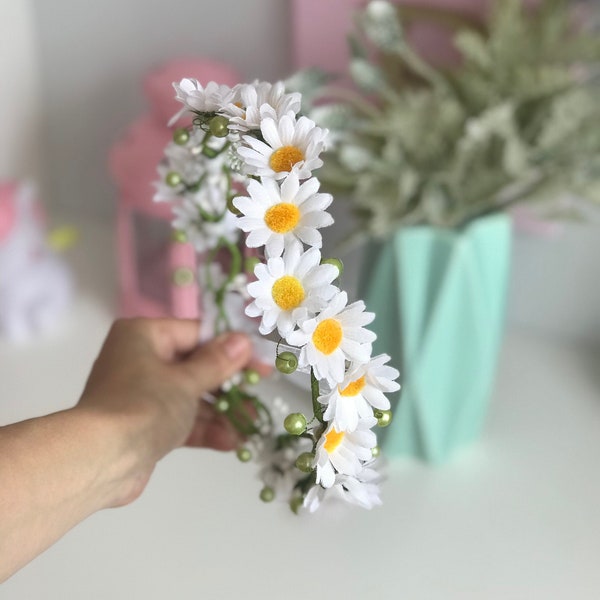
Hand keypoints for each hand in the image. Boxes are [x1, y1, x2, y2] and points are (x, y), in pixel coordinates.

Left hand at [77, 318, 253, 505]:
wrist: (101, 460)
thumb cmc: (144, 405)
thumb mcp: (187, 381)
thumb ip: (217, 362)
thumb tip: (242, 340)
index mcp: (145, 336)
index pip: (197, 334)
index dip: (232, 348)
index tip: (260, 360)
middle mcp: (141, 359)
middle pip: (196, 366)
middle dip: (228, 385)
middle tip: (259, 392)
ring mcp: (143, 394)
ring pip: (191, 396)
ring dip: (221, 412)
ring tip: (251, 424)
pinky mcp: (145, 424)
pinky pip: (181, 419)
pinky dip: (204, 428)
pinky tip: (232, 442)